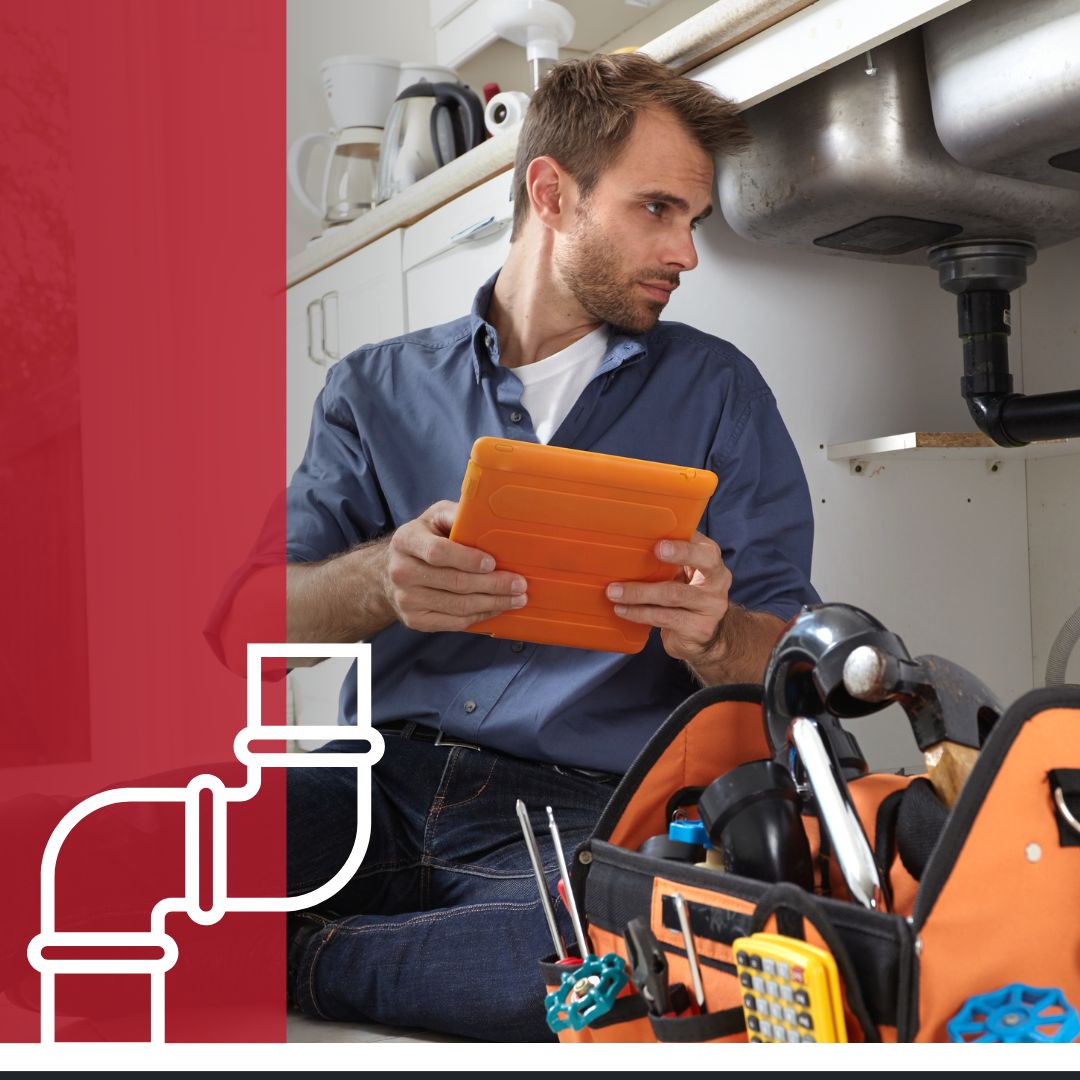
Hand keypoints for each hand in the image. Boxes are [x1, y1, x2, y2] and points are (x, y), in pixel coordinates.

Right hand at [381, 500, 527, 631]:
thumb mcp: (434, 517)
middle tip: (519, 584)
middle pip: (454, 582)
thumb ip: (456, 513)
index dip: (467, 559)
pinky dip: (480, 616)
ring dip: (493, 603)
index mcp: (406, 540)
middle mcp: (401, 572)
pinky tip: (496, 608)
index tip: (492, 563)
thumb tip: (485, 512)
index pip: (438, 552)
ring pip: (458, 606)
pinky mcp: (415, 620)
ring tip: (516, 599)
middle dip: (493, 585)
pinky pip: (454, 622)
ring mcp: (406, 599)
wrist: (392, 571)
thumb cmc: (424, 539)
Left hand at [606, 532, 731, 665]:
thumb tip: (627, 545)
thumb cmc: (685, 595)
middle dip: (680, 553)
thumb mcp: (682, 574)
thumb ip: (667, 559)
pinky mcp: (699, 629)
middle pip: (703, 562)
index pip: (702, 542)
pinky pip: (665, 617)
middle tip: (655, 551)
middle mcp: (718, 581)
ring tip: (614, 592)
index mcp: (711, 560)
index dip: (685, 540)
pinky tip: (622, 610)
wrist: (703, 637)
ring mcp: (711, 606)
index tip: (663, 539)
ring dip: (640, 592)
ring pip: (674, 594)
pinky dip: (639, 613)